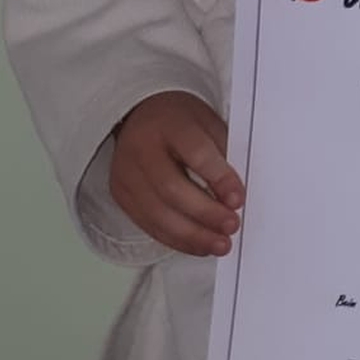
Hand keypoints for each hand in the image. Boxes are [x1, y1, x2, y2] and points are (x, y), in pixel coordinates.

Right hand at [109, 91, 243, 255]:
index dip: (219, 179)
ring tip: (219, 244)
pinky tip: (198, 245)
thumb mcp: (207, 123)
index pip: (195, 153)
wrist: (139, 114)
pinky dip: (176, 239)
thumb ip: (223, 154)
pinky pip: (148, 224)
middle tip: (231, 226)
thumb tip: (235, 197)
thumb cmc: (180, 121)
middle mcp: (140, 148)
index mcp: (168, 123)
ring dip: (192, 235)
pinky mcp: (121, 194)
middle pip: (171, 188)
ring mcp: (125, 173)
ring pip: (157, 213)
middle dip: (205, 213)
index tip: (238, 200)